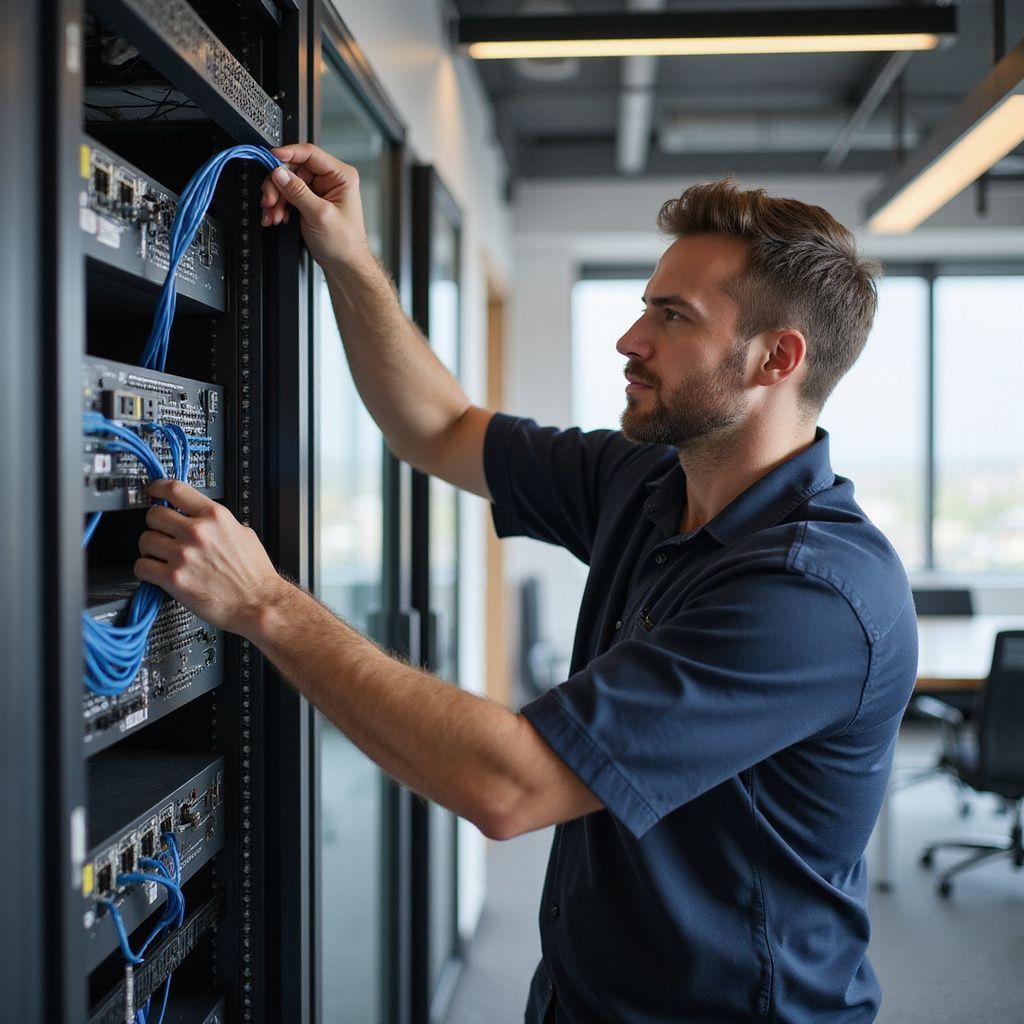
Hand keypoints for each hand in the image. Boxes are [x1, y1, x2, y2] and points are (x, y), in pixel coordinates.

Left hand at [135, 480, 288, 638]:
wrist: (258, 603)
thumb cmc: (254, 574)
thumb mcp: (243, 533)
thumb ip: (217, 522)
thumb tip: (200, 518)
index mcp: (215, 516)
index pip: (175, 489)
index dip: (158, 488)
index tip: (154, 491)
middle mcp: (197, 532)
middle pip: (153, 515)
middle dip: (156, 525)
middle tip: (162, 534)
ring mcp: (183, 555)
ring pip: (144, 540)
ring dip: (150, 549)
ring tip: (162, 557)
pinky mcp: (174, 579)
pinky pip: (142, 566)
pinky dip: (146, 570)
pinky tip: (157, 573)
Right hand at [261, 142, 371, 269]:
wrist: (344, 264)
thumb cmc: (344, 243)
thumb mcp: (320, 215)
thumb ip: (298, 192)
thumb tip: (279, 173)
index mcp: (341, 176)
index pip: (309, 154)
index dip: (287, 154)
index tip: (270, 159)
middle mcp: (329, 179)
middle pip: (293, 169)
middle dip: (278, 185)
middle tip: (269, 200)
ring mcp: (318, 190)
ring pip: (287, 183)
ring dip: (276, 199)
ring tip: (274, 214)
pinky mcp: (308, 201)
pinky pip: (287, 196)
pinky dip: (279, 206)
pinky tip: (277, 217)